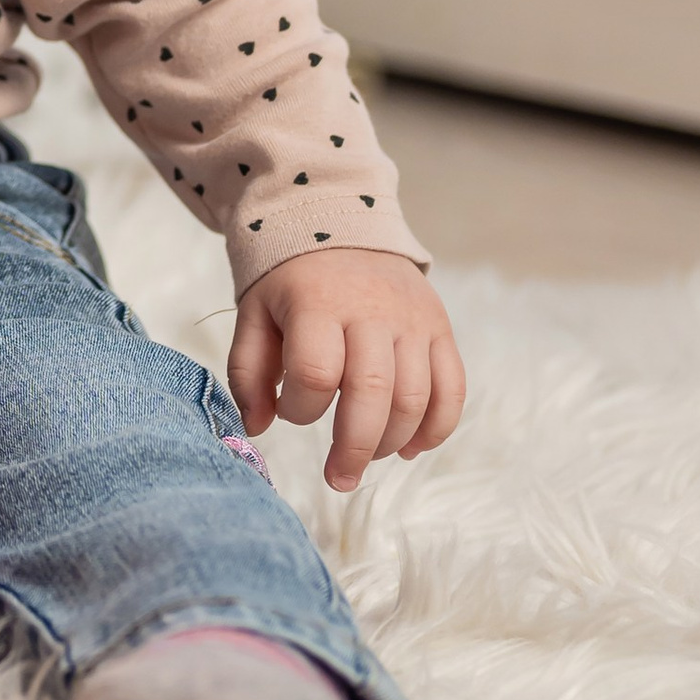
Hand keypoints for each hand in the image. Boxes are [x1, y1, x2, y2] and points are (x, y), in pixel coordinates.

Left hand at [227, 247, 464, 492]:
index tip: (288, 412)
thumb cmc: (289, 280)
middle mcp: (372, 310)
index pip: (316, 374)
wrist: (336, 221)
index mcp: (318, 304)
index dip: (300, 409)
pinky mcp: (439, 326)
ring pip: (416, 396)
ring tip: (367, 457)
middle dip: (355, 448)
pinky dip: (437, 427)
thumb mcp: (254, 314)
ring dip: (392, 442)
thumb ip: (248, 372)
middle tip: (338, 478)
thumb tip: (257, 428)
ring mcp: (412, 319)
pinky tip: (411, 448)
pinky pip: (452, 386)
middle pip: (374, 392)